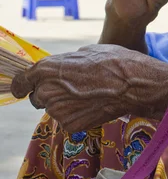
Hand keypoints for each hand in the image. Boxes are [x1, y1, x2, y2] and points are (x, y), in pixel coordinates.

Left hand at [11, 45, 167, 132]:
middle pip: (37, 97)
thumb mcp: (87, 52)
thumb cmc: (114, 62)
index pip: (20, 82)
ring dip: (65, 104)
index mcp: (48, 69)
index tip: (22, 88)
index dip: (21, 85)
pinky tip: (93, 106)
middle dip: (49, 94)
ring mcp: (58, 111)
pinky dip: (76, 115)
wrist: (134, 85)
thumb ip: (67, 63)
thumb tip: (64, 69)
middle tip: (72, 88)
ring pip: (53, 109)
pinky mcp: (71, 126)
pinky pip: (67, 120)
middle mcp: (48, 91)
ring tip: (88, 96)